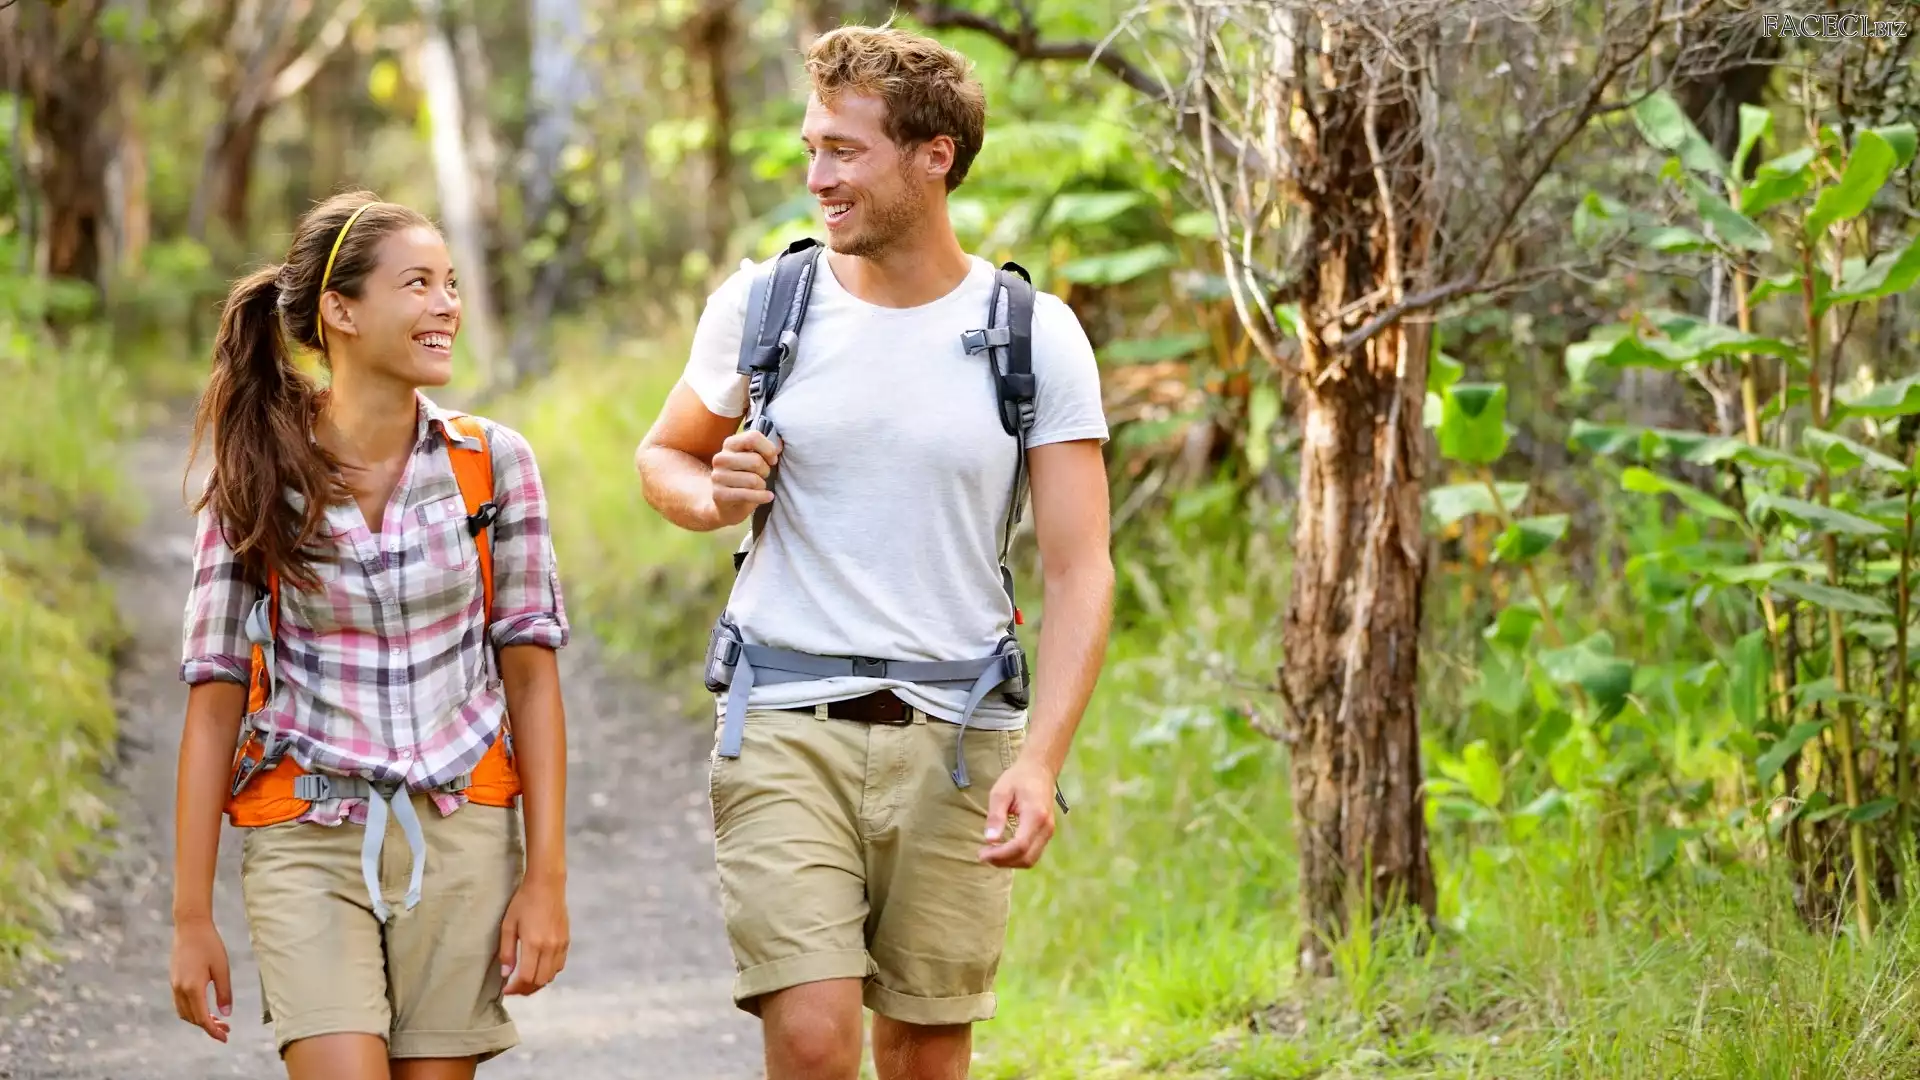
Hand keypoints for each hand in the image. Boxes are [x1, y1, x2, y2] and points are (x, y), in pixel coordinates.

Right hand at [169, 915, 231, 1042]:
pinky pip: (181, 1003)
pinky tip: (205, 1007)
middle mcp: (180, 990)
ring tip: (218, 1020)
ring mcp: (174, 985)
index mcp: (193, 988)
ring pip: (185, 1012)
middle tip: (226, 1028)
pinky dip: (192, 1010)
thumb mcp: (222, 969)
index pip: (202, 1018)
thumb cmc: (210, 945)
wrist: (190, 927)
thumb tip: (226, 1014)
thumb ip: (224, 992)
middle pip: (192, 1018)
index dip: (213, 1031)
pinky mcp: (174, 980)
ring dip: (200, 1019)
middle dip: (208, 1026)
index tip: (225, 1037)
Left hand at [498, 875, 568, 995]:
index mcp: (534, 944)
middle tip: (514, 988)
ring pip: (551, 976)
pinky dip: (549, 972)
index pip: (527, 978)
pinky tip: (539, 968)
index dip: (516, 989)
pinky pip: (560, 965)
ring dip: (538, 982)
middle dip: (526, 989)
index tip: (506, 990)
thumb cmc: (523, 902)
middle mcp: (550, 948)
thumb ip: (507, 951)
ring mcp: (561, 945)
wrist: (547, 885)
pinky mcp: (567, 941)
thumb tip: (506, 974)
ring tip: (525, 981)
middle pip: (540, 981)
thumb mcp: (508, 925)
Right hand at [709, 429, 780, 526]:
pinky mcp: (719, 494)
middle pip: (755, 461)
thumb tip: (780, 446)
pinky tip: (768, 496)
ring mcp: (718, 476)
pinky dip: (762, 497)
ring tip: (758, 487)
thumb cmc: (745, 476)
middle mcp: (721, 458)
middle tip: (763, 476)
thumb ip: (766, 449)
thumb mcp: (753, 458)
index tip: (772, 460)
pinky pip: (748, 494)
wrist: (726, 502)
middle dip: (766, 471)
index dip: (768, 449)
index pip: (753, 438)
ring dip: (762, 485)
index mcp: (730, 444)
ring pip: (753, 480)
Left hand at [979, 758, 1059, 868]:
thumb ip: (996, 816)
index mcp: (1035, 815)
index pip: (1020, 845)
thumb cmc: (1018, 778)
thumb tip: (989, 840)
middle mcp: (1046, 827)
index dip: (1000, 855)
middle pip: (1027, 858)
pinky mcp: (1046, 834)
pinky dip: (1017, 857)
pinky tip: (1002, 849)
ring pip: (1031, 860)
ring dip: (1010, 862)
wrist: (1040, 769)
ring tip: (991, 853)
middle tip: (983, 855)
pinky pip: (1033, 854)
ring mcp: (1049, 832)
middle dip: (1003, 862)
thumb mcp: (1000, 792)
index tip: (982, 854)